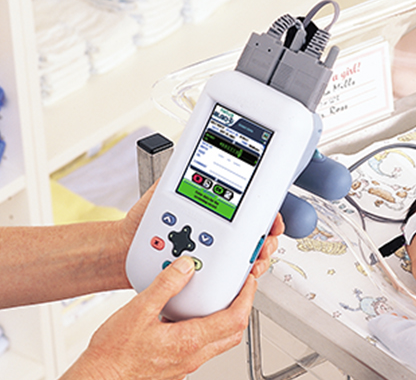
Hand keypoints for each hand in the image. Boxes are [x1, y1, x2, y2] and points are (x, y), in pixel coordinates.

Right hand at [61, 256, 255, 379]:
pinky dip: (206, 330)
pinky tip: (190, 319)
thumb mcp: (138, 310)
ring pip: (219, 342)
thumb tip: (185, 267)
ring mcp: (185, 364)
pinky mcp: (176, 367)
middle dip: (241, 308)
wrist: (99, 378)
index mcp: (190, 340)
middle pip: (233, 332)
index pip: (235, 318)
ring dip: (225, 320)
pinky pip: (201, 348)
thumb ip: (165, 286)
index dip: (247, 297)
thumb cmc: (113, 354)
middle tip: (239, 289)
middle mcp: (193, 355)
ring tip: (218, 299)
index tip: (248, 281)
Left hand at [118, 181, 282, 285]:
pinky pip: (230, 279)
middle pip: (257, 237)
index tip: (272, 220)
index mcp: (217, 211)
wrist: (123, 250)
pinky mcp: (207, 277)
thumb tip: (200, 153)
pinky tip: (240, 273)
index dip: (268, 215)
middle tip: (266, 241)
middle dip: (268, 240)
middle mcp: (219, 234)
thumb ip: (185, 172)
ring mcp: (214, 256)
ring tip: (253, 260)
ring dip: (258, 260)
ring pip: (248, 260)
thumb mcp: (166, 189)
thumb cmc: (142, 222)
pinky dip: (240, 278)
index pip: (252, 211)